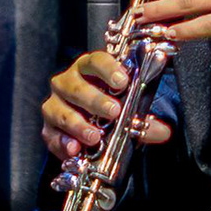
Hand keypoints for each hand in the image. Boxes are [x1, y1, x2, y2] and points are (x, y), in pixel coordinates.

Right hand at [41, 46, 169, 167]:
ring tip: (95, 136)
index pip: (95, 61)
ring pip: (59, 111)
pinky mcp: (48, 128)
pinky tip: (74, 149)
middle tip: (114, 112)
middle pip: (76, 87)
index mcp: (88, 70)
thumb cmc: (112, 109)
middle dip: (95, 100)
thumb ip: (144, 121)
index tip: (122, 81)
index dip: (108, 69)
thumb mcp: (130, 111)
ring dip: (78, 125)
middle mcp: (67, 83)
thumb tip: (163, 132)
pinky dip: (62, 143)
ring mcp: (54, 105)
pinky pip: (51, 135)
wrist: (93, 127)